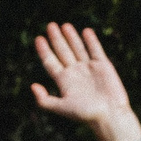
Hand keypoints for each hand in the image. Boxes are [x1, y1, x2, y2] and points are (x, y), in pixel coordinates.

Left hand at [30, 23, 137, 140]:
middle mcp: (74, 72)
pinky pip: (95, 50)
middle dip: (56, 39)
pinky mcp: (103, 65)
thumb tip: (32, 86)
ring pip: (77, 48)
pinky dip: (90, 41)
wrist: (108, 114)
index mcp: (63, 81)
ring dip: (71, 37)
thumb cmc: (85, 113)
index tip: (38, 38)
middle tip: (50, 25)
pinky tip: (85, 31)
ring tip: (64, 25)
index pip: (50, 62)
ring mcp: (88, 68)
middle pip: (63, 52)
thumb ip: (44, 99)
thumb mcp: (61, 107)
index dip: (44, 50)